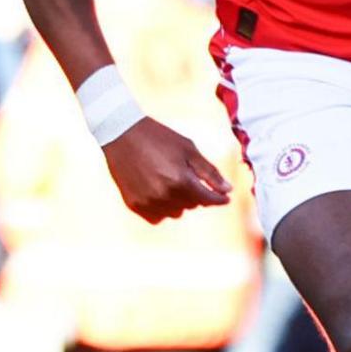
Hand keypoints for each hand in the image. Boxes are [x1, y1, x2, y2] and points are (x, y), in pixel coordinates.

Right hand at [102, 118, 231, 223]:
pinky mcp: (134, 204)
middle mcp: (164, 195)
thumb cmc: (159, 138)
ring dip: (180, 202)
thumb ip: (209, 172)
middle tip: (190, 177)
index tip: (226, 198)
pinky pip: (157, 216)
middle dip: (197, 194)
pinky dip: (163, 208)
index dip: (219, 199)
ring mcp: (147, 202)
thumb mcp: (189, 149)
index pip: (207, 199)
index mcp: (180, 180)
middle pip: (192, 205)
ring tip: (173, 182)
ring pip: (175, 212)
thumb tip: (228, 190)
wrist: (123, 135)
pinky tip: (161, 192)